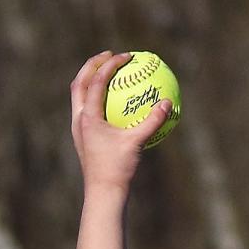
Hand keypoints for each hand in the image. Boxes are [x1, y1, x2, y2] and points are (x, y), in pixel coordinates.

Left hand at [70, 51, 173, 192]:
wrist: (102, 194)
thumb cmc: (117, 169)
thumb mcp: (137, 143)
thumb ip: (153, 121)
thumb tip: (169, 102)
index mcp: (87, 118)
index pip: (96, 81)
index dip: (110, 64)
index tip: (126, 56)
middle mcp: (78, 120)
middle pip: (79, 82)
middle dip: (92, 64)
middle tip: (109, 54)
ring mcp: (78, 129)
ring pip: (80, 96)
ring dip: (91, 80)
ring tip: (108, 72)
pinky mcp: (83, 137)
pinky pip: (88, 110)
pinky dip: (97, 98)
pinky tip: (115, 99)